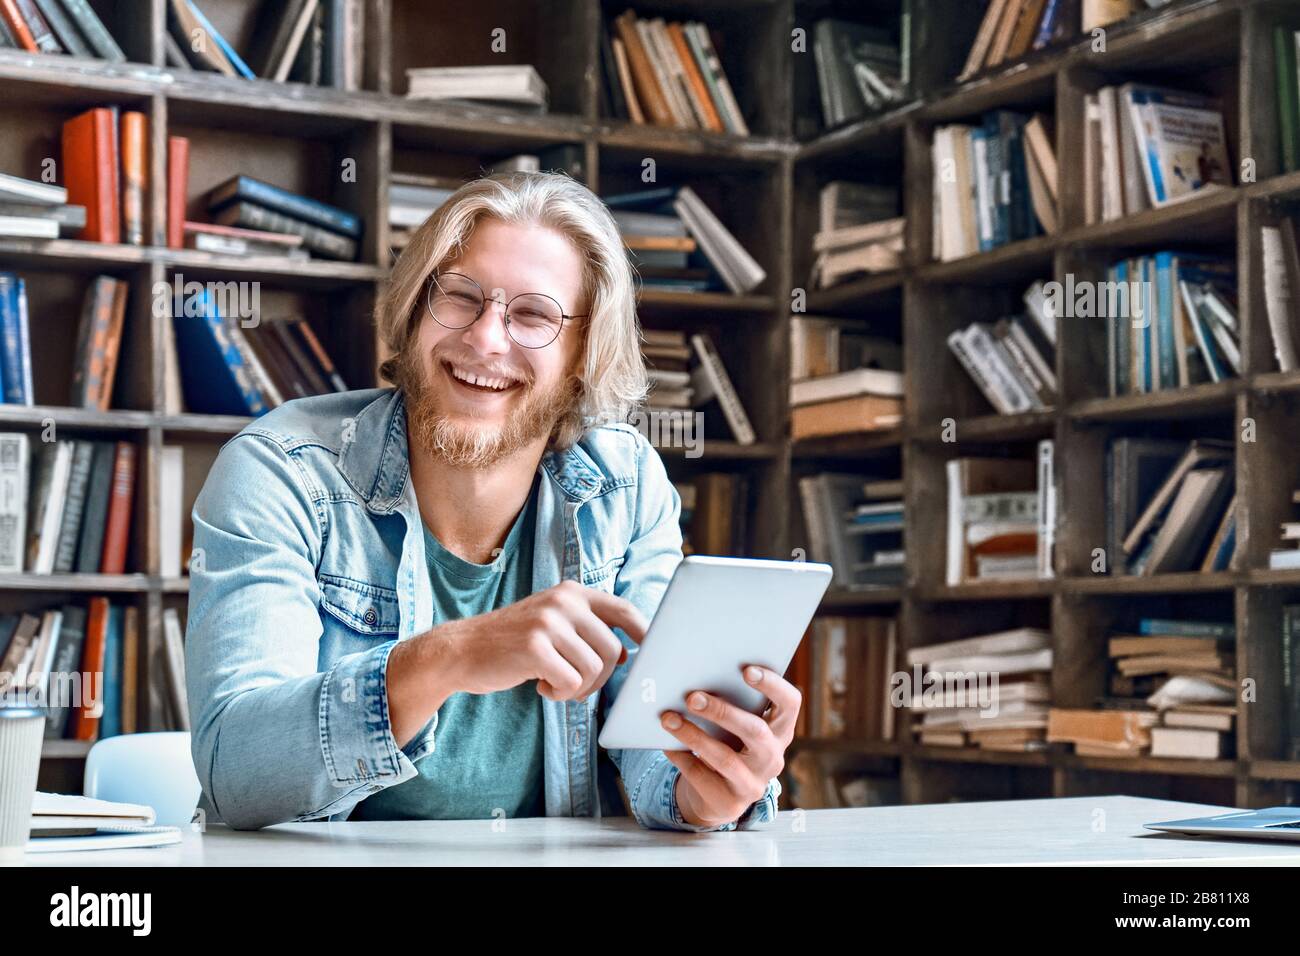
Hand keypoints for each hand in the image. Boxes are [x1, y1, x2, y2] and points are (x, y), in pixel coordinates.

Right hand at [448, 579, 648, 701]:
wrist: (460, 651)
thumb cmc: (511, 643)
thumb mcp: (551, 624)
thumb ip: (588, 631)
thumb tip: (628, 653)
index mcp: (571, 593)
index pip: (623, 610)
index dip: (644, 633)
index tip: (650, 653)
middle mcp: (563, 602)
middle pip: (611, 650)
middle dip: (599, 678)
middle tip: (575, 684)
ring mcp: (548, 623)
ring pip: (594, 669)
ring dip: (578, 688)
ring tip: (554, 682)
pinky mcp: (535, 648)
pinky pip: (571, 683)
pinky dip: (560, 693)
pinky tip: (541, 686)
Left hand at [660, 664, 798, 827]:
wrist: (719, 796)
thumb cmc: (728, 745)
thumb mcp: (737, 727)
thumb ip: (731, 704)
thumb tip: (692, 678)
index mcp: (780, 730)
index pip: (789, 704)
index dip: (773, 685)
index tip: (746, 670)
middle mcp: (773, 757)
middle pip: (755, 731)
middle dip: (722, 711)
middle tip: (692, 697)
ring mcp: (754, 783)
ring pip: (725, 758)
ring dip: (694, 735)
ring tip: (668, 718)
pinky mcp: (730, 802)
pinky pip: (701, 776)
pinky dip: (681, 757)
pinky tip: (666, 744)